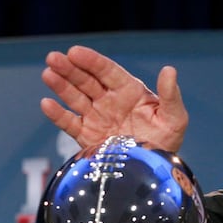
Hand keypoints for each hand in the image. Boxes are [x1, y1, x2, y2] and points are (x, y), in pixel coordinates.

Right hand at [40, 45, 188, 151]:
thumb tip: (169, 70)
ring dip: (61, 86)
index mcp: (129, 91)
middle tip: (54, 57)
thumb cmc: (167, 140)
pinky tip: (47, 104)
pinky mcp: (87, 137)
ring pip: (75, 97)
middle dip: (70, 69)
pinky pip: (70, 124)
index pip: (107, 71)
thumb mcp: (175, 117)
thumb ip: (170, 94)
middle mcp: (110, 101)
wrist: (153, 171)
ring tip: (48, 73)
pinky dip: (58, 115)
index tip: (75, 52)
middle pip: (87, 80)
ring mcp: (97, 117)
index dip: (91, 61)